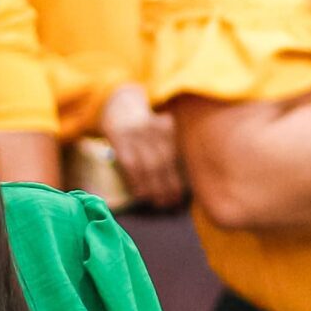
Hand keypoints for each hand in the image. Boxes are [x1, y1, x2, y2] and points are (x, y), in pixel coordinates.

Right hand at [100, 85, 185, 206]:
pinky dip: (137, 183)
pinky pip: (130, 167)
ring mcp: (135, 136)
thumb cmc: (149, 127)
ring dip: (154, 189)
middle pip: (164, 162)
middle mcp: (152, 129)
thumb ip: (177, 149)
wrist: (120, 107)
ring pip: (148, 167)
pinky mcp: (120, 143)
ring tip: (161, 203)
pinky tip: (143, 196)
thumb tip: (190, 180)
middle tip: (174, 202)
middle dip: (170, 186)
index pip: (178, 155)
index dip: (181, 177)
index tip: (185, 194)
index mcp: (168, 125)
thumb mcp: (165, 128)